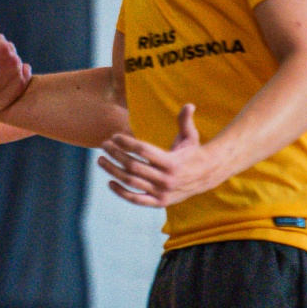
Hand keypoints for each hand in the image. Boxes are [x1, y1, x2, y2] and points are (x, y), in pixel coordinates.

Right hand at [0, 18, 32, 117]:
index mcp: (2, 46)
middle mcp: (14, 58)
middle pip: (9, 49)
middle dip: (0, 55)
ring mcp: (19, 73)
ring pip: (15, 61)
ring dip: (8, 64)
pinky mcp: (21, 85)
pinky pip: (25, 73)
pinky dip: (18, 74)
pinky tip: (6, 79)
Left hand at [98, 104, 221, 207]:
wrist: (205, 177)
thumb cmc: (193, 152)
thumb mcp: (190, 136)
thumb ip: (185, 121)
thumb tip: (189, 104)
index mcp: (173, 162)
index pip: (143, 151)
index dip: (127, 143)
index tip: (115, 136)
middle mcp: (166, 179)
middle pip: (133, 165)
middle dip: (115, 154)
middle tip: (104, 145)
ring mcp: (162, 192)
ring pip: (131, 181)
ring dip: (113, 170)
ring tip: (100, 160)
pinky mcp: (159, 202)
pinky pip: (136, 199)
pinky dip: (121, 192)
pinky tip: (110, 182)